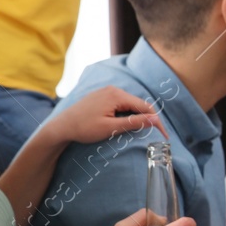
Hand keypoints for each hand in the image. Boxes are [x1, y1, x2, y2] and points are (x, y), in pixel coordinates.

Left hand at [42, 86, 165, 146]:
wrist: (61, 126)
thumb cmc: (84, 128)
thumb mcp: (110, 128)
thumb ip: (133, 123)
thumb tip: (154, 120)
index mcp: (117, 95)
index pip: (145, 107)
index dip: (156, 121)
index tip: (164, 136)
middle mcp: (113, 90)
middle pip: (139, 104)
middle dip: (149, 119)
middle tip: (157, 135)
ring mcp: (107, 92)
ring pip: (130, 104)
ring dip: (138, 116)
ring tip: (144, 131)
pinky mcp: (102, 97)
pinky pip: (121, 104)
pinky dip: (128, 114)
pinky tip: (129, 123)